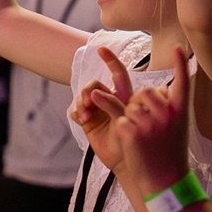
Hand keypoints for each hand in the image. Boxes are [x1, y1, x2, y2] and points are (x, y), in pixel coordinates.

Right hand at [70, 47, 135, 168]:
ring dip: (82, 102)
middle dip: (88, 89)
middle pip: (94, 84)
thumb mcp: (131, 120)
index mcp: (124, 96)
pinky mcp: (87, 121)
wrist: (128, 162)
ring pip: (83, 96)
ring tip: (87, 114)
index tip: (101, 49)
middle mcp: (109, 100)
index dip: (110, 59)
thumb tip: (97, 93)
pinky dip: (78, 113)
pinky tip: (83, 120)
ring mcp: (97, 110)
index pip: (118, 73)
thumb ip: (117, 105)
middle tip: (89, 102)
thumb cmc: (136, 141)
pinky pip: (76, 110)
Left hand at [105, 46, 193, 196]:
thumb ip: (168, 107)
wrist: (165, 181)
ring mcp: (148, 121)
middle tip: (147, 125)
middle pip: (145, 91)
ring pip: (130, 103)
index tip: (177, 46)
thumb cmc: (171, 154)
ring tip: (142, 137)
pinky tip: (125, 134)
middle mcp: (166, 113)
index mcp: (181, 111)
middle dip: (140, 103)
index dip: (180, 63)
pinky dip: (116, 121)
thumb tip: (156, 90)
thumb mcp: (177, 127)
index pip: (182, 81)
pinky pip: (118, 116)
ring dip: (130, 116)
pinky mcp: (130, 130)